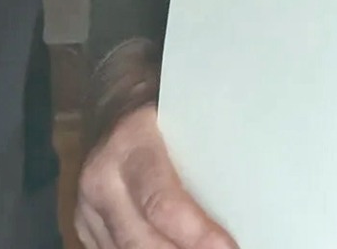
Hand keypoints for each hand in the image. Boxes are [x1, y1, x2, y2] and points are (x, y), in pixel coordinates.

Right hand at [74, 103, 237, 248]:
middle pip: (142, 241)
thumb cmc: (162, 104)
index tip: (227, 247)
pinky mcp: (86, 227)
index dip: (196, 233)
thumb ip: (208, 147)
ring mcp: (88, 208)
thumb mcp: (185, 111)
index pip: (162, 202)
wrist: (113, 102)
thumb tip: (250, 185)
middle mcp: (101, 178)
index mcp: (130, 143)